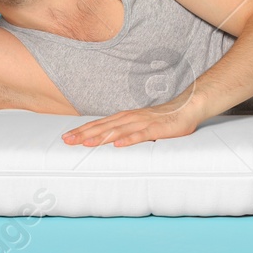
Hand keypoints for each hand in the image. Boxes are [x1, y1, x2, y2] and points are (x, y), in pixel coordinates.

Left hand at [62, 99, 201, 147]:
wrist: (187, 107)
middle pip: (104, 127)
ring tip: (85, 144)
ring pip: (118, 131)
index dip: (82, 130)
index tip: (66, 137)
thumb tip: (110, 141)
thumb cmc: (163, 119)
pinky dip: (129, 139)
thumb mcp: (140, 125)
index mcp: (125, 118)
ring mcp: (143, 123)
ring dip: (101, 137)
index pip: (99, 124)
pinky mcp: (156, 129)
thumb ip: (126, 132)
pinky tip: (119, 145)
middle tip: (66, 141)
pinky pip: (141, 135)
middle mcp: (130, 118)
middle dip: (84, 134)